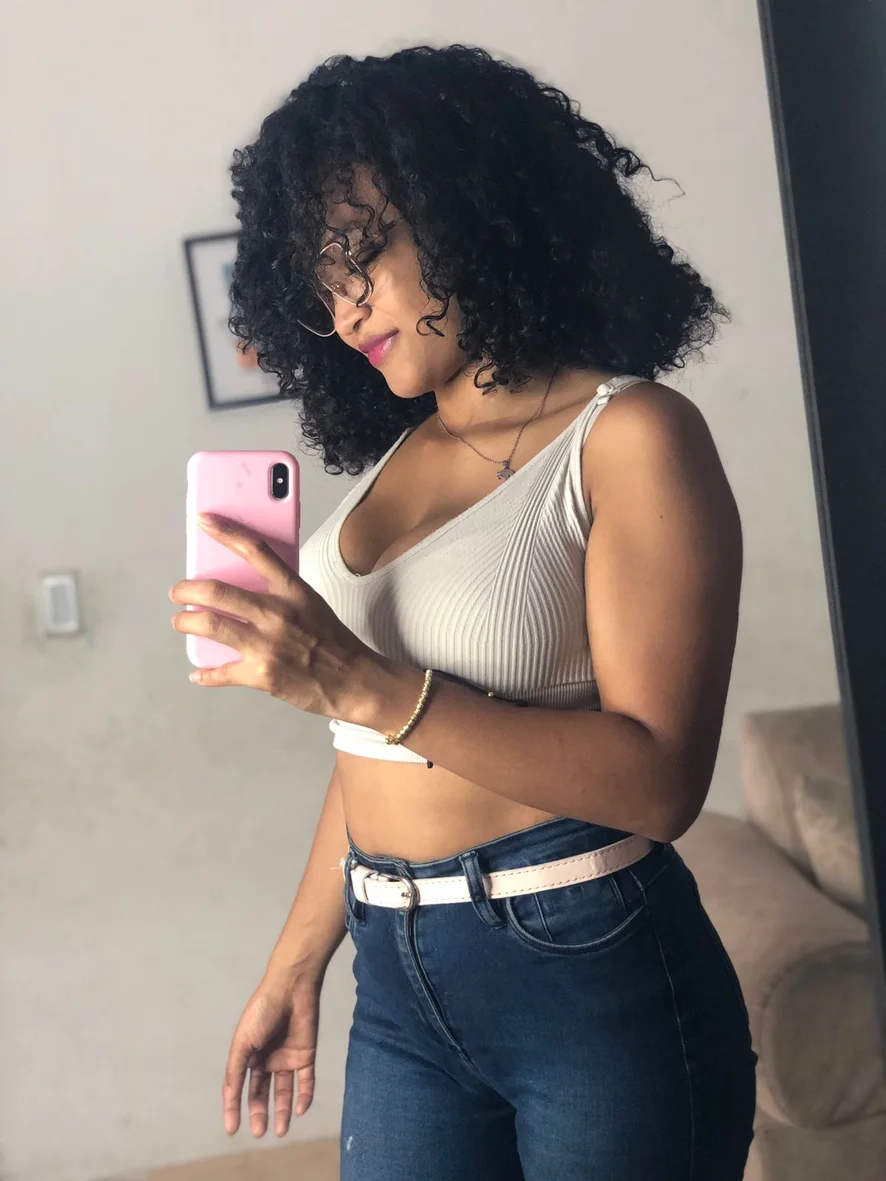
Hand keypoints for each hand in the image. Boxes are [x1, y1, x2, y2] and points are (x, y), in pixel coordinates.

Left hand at [169, 514, 378, 717]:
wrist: (354, 680)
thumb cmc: (333, 641)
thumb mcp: (311, 603)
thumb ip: (280, 592)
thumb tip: (243, 587)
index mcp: (292, 591)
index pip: (254, 550)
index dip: (225, 531)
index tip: (203, 520)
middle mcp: (276, 614)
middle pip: (217, 591)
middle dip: (186, 590)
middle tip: (179, 592)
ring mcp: (266, 645)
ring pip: (209, 625)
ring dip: (186, 623)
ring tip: (182, 622)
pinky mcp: (261, 675)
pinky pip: (220, 672)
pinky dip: (205, 673)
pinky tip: (199, 673)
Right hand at [223, 970, 320, 1136]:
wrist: (292, 988)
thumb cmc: (263, 1011)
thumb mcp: (243, 1042)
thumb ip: (236, 1070)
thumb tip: (230, 1097)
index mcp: (247, 1054)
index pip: (239, 1087)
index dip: (234, 1107)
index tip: (232, 1129)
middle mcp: (267, 1058)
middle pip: (262, 1092)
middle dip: (260, 1113)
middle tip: (259, 1133)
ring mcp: (287, 1057)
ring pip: (285, 1090)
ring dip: (284, 1111)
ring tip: (281, 1131)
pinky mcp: (306, 1054)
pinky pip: (306, 1080)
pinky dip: (305, 1095)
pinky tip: (301, 1111)